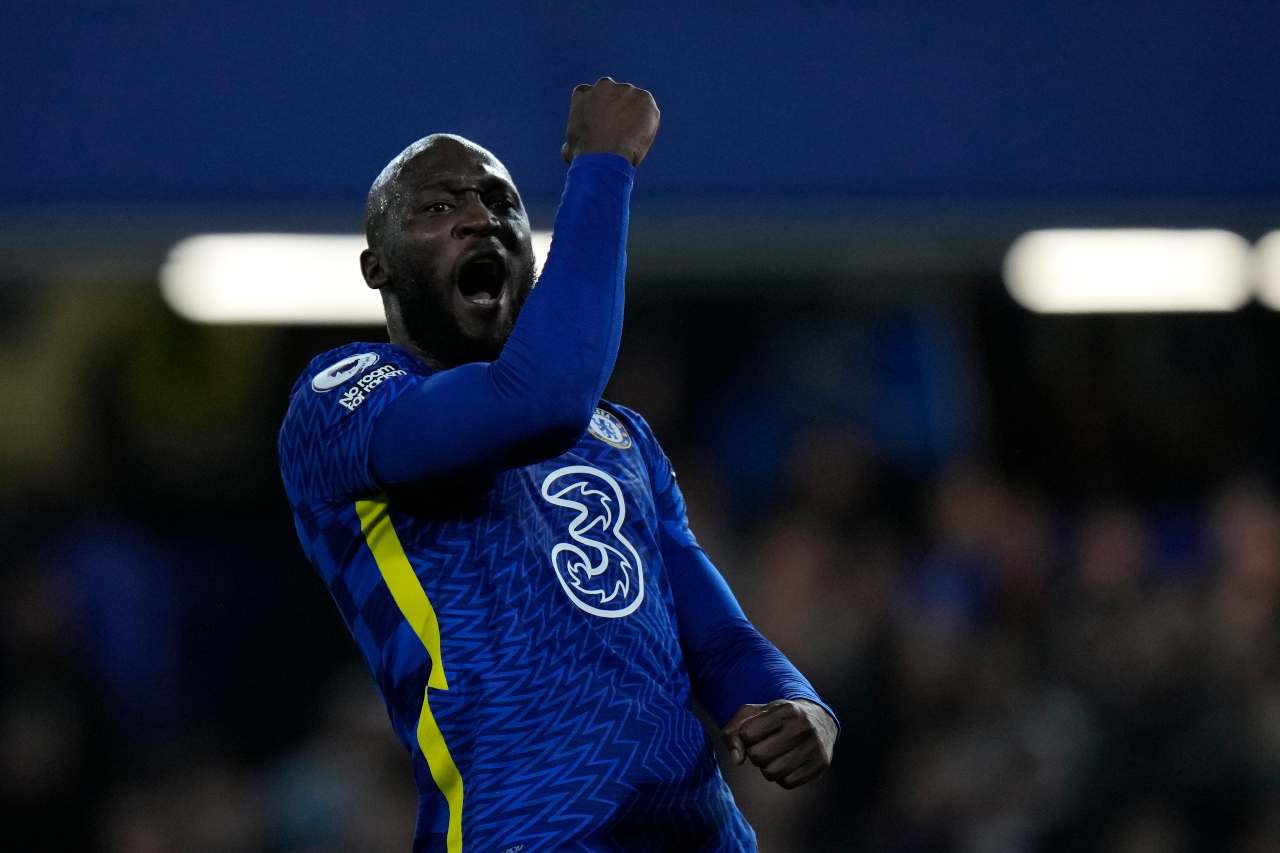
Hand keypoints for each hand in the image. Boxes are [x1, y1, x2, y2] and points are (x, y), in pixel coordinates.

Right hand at [561, 76, 659, 166]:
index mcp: (583, 93)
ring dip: (634, 114)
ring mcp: (626, 90)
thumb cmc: (584, 156)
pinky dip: (648, 121)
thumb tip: (569, 148)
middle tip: (620, 129)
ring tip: (631, 137)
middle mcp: (604, 86)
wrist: (604, 157)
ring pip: (633, 101)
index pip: (591, 94)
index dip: (598, 108)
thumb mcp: (570, 148)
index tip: (602, 122)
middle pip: (614, 93)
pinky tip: (641, 137)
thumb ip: (572, 140)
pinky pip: (649, 109)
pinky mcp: (644, 98)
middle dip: (617, 107)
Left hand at [721, 699, 836, 788]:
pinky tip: (789, 763)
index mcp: (785, 709)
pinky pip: (787, 783)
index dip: (746, 736)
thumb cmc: (778, 718)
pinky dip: (782, 777)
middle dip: (756, 754)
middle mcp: (803, 726)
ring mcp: (814, 746)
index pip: (747, 734)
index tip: (756, 732)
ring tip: (776, 755)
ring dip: (767, 767)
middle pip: (758, 756)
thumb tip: (737, 759)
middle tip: (766, 746)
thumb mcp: (755, 714)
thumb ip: (734, 731)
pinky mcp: (820, 764)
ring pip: (772, 772)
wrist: (819, 721)